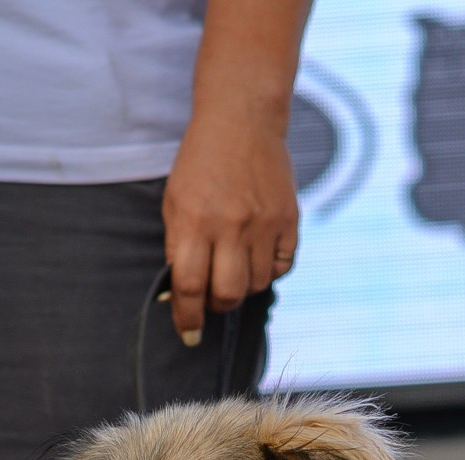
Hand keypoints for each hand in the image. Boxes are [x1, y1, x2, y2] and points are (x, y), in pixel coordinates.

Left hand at [162, 104, 299, 345]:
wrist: (242, 120)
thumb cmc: (201, 163)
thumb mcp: (175, 201)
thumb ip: (177, 247)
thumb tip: (181, 295)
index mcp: (194, 221)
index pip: (189, 287)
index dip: (187, 317)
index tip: (188, 333)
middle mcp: (230, 225)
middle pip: (227, 294)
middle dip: (217, 306)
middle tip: (212, 296)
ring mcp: (263, 223)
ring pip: (256, 285)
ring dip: (243, 287)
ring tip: (234, 266)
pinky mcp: (289, 220)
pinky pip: (281, 266)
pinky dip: (268, 270)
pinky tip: (257, 254)